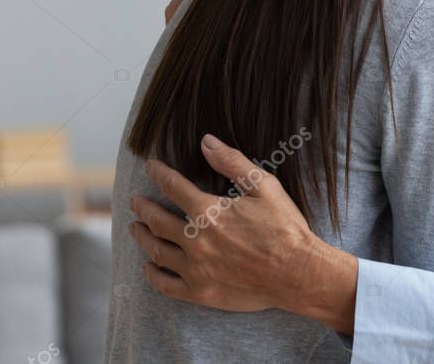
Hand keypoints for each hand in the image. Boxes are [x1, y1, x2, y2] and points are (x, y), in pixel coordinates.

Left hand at [129, 134, 358, 331]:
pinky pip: (165, 285)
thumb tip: (206, 142)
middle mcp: (196, 241)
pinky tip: (149, 267)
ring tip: (136, 229)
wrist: (298, 273)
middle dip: (143, 208)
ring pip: (156, 252)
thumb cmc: (285, 228)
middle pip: (157, 221)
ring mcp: (195, 269)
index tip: (151, 167)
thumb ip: (232, 162)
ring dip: (142, 237)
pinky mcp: (201, 292)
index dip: (159, 174)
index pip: (173, 187)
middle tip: (136, 202)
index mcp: (209, 212)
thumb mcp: (264, 186)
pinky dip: (152, 274)